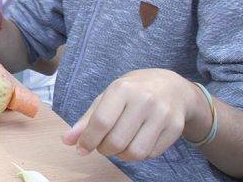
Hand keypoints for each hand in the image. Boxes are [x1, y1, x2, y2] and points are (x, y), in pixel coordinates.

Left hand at [62, 69, 208, 161]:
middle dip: (104, 149)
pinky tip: (135, 142)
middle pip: (117, 141)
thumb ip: (87, 119)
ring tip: (118, 145)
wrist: (172, 87)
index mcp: (122, 89)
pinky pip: (151, 154)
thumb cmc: (133, 92)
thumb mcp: (108, 97)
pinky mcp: (175, 128)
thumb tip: (67, 141)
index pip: (101, 122)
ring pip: (135, 152)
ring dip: (121, 155)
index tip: (82, 148)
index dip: (88, 140)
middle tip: (103, 145)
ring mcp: (162, 115)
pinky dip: (138, 154)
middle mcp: (144, 100)